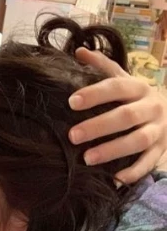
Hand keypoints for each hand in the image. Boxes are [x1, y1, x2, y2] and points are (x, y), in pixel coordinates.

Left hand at [69, 48, 166, 183]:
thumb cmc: (136, 97)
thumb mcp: (124, 79)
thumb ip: (102, 66)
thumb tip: (79, 51)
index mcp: (138, 88)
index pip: (116, 87)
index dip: (95, 94)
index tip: (71, 102)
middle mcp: (151, 107)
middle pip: (125, 117)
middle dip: (99, 126)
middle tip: (73, 136)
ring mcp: (158, 130)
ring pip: (138, 141)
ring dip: (113, 150)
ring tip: (87, 159)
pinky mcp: (161, 150)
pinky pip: (149, 163)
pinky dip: (134, 172)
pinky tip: (115, 179)